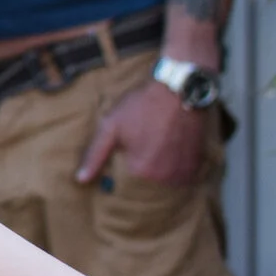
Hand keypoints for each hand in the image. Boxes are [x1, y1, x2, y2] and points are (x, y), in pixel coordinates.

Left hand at [76, 79, 206, 186]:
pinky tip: (169, 150)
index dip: (122, 169)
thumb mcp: (111, 126)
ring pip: (163, 182)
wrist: (178, 90)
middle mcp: (163, 178)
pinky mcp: (195, 165)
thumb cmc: (141, 106)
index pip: (125, 186)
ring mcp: (182, 173)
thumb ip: (95, 155)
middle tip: (143, 146)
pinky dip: (173, 169)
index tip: (125, 154)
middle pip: (145, 185)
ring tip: (156, 147)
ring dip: (158, 172)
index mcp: (140, 171)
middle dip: (141, 171)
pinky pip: (180, 177)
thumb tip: (80, 179)